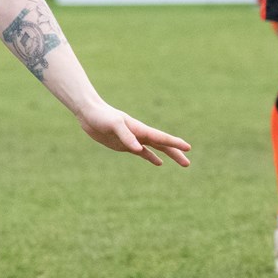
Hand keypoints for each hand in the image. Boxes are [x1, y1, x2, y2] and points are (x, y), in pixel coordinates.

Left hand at [76, 101, 191, 166]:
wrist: (89, 113)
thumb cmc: (102, 116)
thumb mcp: (114, 125)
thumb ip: (126, 136)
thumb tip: (139, 150)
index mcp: (139, 129)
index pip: (161, 137)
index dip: (174, 143)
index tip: (188, 148)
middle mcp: (140, 134)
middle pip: (162, 145)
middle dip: (176, 153)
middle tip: (187, 163)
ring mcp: (133, 140)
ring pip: (155, 149)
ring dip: (168, 155)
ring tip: (181, 163)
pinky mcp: (125, 145)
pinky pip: (142, 152)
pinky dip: (151, 157)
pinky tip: (159, 163)